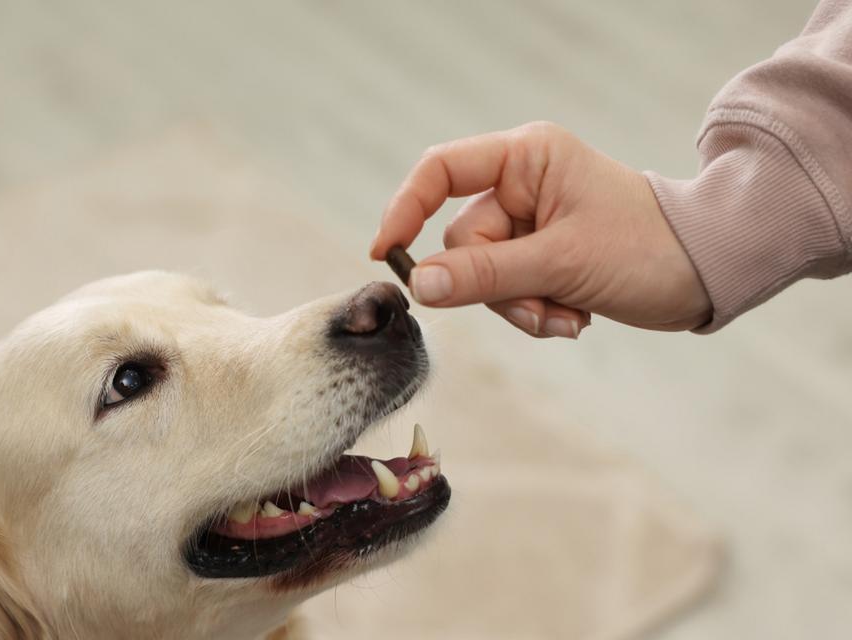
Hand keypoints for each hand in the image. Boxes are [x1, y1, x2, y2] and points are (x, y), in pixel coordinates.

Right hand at [370, 122, 711, 337]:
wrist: (708, 274)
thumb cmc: (648, 248)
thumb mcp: (561, 262)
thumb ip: (486, 274)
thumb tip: (420, 286)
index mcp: (526, 158)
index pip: (440, 171)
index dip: (405, 209)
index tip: (387, 255)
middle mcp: (522, 184)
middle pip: (462, 241)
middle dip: (497, 287)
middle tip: (542, 307)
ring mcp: (529, 222)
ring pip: (482, 276)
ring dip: (521, 307)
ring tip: (567, 314)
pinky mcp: (539, 255)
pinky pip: (506, 291)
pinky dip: (535, 312)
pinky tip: (573, 316)